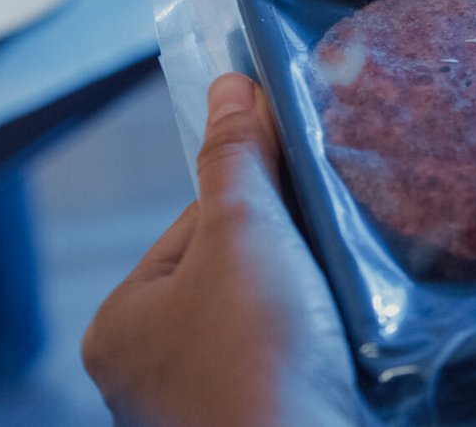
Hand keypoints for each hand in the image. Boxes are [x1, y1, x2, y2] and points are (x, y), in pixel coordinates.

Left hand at [83, 74, 358, 426]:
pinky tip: (352, 337)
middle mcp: (151, 370)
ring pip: (273, 318)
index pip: (197, 222)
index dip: (257, 199)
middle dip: (290, 253)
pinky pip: (297, 362)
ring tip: (348, 293)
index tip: (307, 194)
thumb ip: (237, 158)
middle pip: (236, 269)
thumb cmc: (257, 358)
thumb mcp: (245, 235)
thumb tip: (230, 83)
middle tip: (333, 247)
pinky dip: (327, 345)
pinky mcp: (262, 419)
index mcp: (123, 322)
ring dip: (313, 299)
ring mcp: (205, 404)